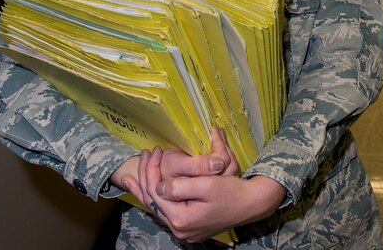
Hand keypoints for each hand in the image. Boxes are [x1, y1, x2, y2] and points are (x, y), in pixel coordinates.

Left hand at [139, 147, 285, 242]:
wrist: (251, 204)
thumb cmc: (231, 191)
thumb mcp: (207, 184)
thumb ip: (179, 186)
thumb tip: (159, 186)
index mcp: (182, 219)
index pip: (156, 193)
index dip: (151, 170)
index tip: (153, 151)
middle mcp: (180, 230)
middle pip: (154, 202)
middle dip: (145, 178)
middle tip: (143, 155)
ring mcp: (184, 231)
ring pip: (159, 208)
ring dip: (146, 189)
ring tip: (131, 177)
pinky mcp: (190, 227)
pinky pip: (168, 211)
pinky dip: (157, 199)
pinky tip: (151, 191)